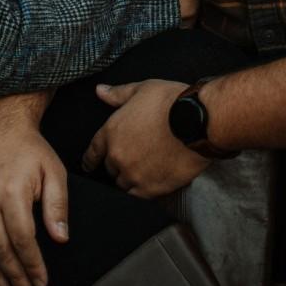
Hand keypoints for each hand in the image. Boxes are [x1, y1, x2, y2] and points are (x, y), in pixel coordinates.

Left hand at [82, 79, 210, 197]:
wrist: (196, 122)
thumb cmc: (171, 102)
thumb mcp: (142, 89)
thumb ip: (118, 94)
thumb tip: (100, 91)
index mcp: (112, 132)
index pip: (93, 152)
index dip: (90, 159)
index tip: (89, 165)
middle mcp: (119, 156)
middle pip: (110, 169)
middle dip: (118, 164)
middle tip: (132, 159)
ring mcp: (134, 175)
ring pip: (123, 184)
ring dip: (130, 179)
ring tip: (143, 172)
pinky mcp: (152, 189)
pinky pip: (139, 196)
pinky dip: (143, 190)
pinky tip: (151, 182)